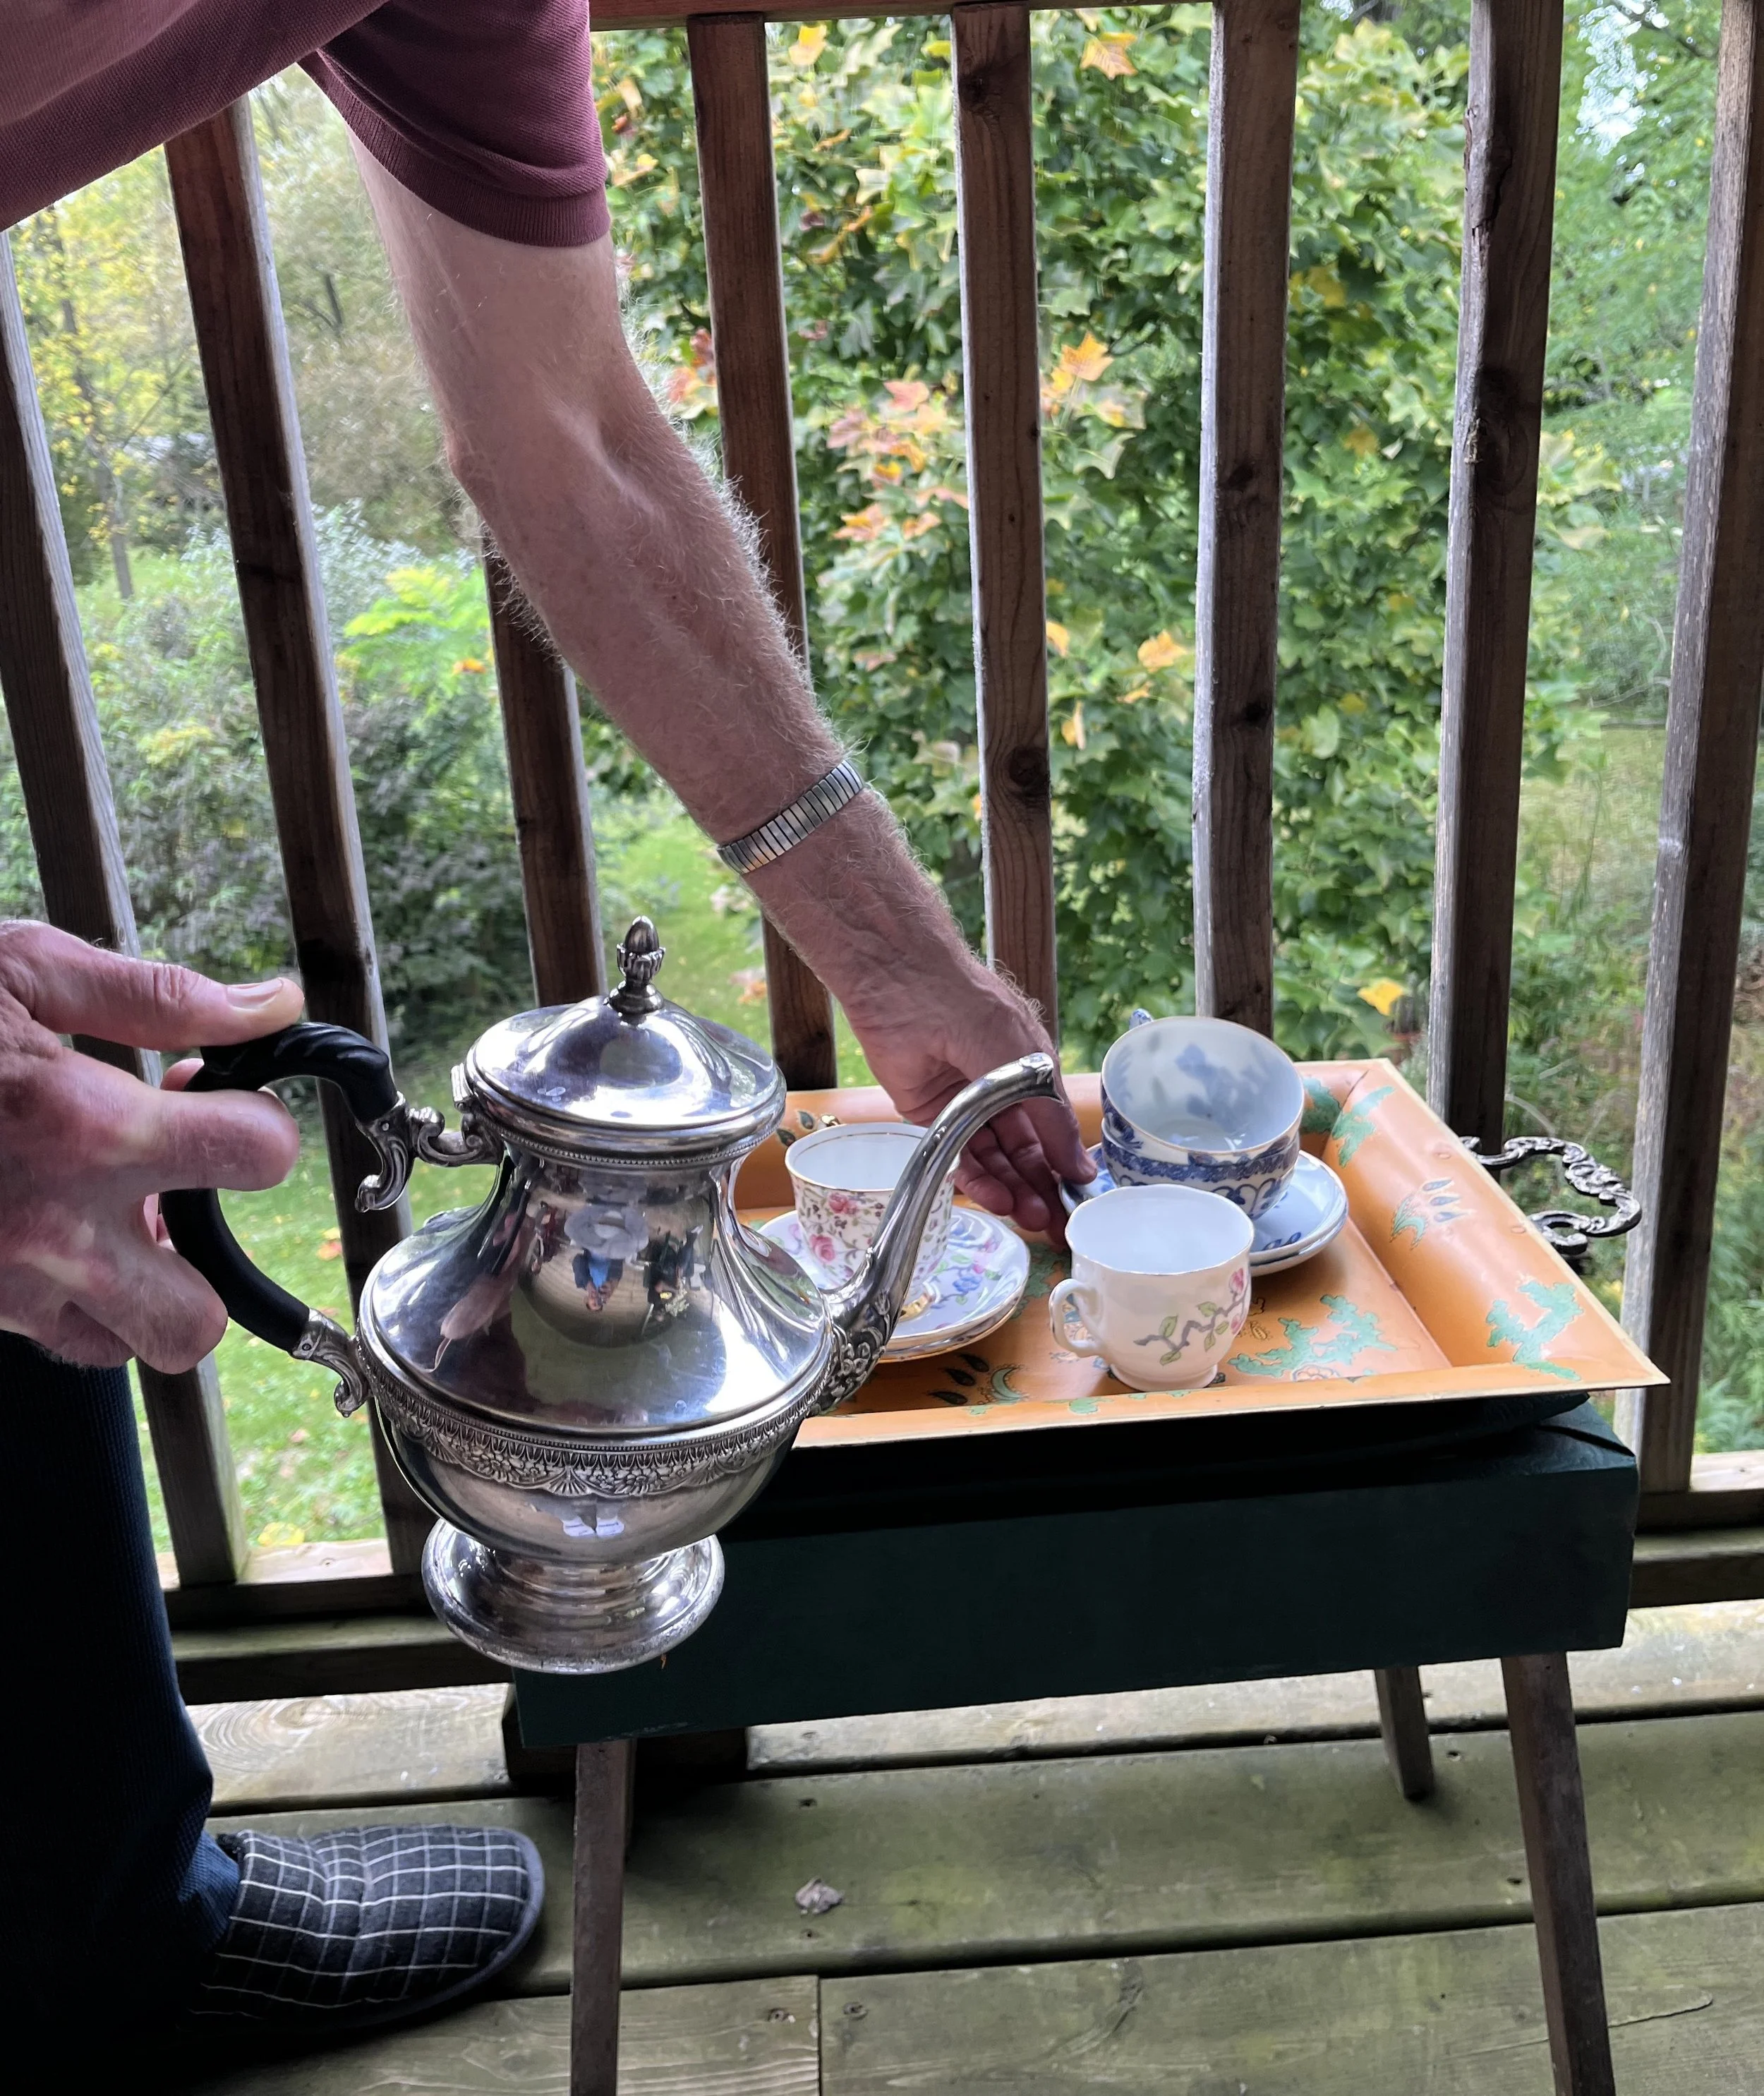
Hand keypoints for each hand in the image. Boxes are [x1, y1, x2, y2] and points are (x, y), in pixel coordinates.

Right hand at [0, 923, 302, 1372]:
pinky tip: (46, 1235)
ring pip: (122, 1348)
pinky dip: (67, 1306)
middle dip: (208, 1264)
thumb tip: (268, 1008)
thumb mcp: (20, 970)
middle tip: (175, 1195)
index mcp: (86, 1127)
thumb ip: (155, 997)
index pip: (258, 1157)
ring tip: (109, 1223)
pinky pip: (49, 1341)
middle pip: (199, 1317)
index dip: (261, 1127)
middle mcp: (52, 1228)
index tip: (226, 1107)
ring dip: (139, 1297)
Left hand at [845, 957, 1094, 1237]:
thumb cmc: (973, 1008)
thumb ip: (1051, 1121)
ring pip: (992, 1157)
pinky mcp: (927, 1113)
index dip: (1063, 1166)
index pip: (1051, 1129)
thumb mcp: (1026, 1065)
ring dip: (1010, 1189)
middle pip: (1023, 1150)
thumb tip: (1082, 1170)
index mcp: (1029, 1071)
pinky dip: (976, 1179)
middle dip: (1039, 1187)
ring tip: (1029, 1219)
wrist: (903, 984)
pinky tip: (997, 1200)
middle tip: (1054, 1224)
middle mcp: (997, 1090)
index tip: (1077, 1202)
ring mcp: (962, 1103)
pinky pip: (955, 1154)